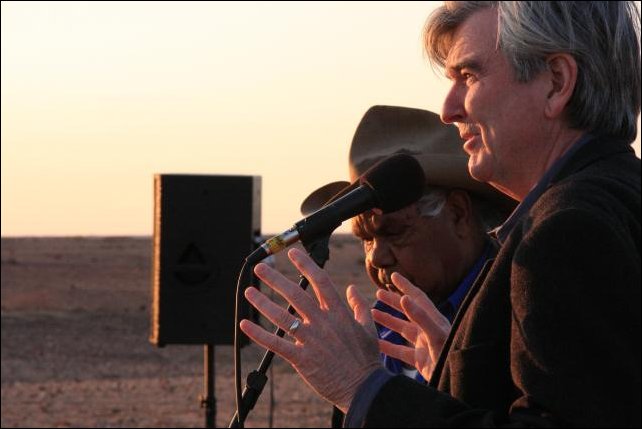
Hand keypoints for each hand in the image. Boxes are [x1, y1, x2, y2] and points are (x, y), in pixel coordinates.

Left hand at [239, 248, 381, 412]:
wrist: (364, 388)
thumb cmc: (367, 360)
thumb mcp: (368, 328)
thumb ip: (359, 306)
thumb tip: (351, 289)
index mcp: (338, 313)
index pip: (319, 282)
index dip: (305, 265)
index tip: (293, 253)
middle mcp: (322, 323)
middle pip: (295, 294)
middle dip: (276, 279)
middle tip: (261, 267)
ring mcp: (310, 340)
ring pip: (281, 316)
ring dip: (263, 302)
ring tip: (249, 291)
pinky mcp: (301, 359)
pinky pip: (276, 344)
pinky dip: (259, 334)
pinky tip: (245, 324)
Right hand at [372, 272, 450, 380]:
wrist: (456, 380)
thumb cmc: (449, 355)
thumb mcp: (435, 334)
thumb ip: (421, 316)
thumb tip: (405, 298)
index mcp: (433, 320)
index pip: (417, 298)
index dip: (405, 286)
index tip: (394, 276)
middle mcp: (428, 329)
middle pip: (408, 311)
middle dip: (393, 302)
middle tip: (378, 294)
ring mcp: (423, 345)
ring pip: (402, 329)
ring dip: (388, 321)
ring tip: (372, 313)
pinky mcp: (420, 360)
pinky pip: (400, 351)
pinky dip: (387, 346)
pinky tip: (375, 342)